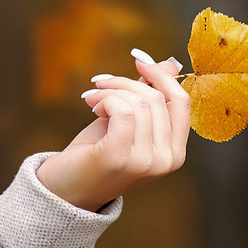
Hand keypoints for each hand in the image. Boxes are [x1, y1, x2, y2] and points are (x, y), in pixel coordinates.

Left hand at [35, 47, 191, 212]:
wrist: (65, 188)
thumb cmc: (96, 153)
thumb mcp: (128, 120)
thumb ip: (149, 96)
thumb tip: (170, 64)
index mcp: (174, 153)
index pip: (182, 102)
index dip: (162, 76)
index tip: (138, 60)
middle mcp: (166, 161)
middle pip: (156, 98)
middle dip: (125, 82)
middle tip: (100, 84)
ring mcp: (145, 162)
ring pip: (139, 102)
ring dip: (110, 91)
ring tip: (93, 99)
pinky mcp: (120, 157)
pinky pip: (122, 110)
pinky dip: (105, 100)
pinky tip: (92, 106)